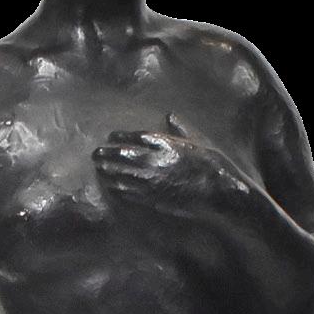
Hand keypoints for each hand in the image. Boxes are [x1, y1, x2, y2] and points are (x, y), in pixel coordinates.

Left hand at [91, 112, 240, 221]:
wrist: (217, 191)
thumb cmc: (212, 165)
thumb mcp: (198, 141)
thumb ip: (181, 129)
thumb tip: (170, 115)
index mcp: (165, 143)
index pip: (135, 137)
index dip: (121, 137)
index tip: (110, 136)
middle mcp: (155, 160)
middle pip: (123, 155)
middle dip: (108, 154)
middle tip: (96, 153)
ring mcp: (152, 180)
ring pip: (122, 175)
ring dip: (108, 172)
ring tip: (98, 169)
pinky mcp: (153, 198)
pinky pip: (130, 193)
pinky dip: (118, 189)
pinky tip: (111, 187)